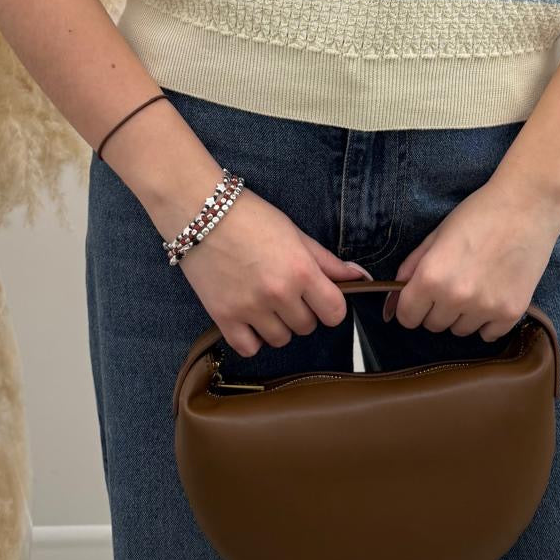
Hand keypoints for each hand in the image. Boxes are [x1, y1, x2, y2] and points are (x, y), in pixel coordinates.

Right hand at [176, 185, 373, 356]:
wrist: (199, 211)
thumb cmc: (250, 216)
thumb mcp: (295, 233)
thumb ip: (327, 261)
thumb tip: (360, 277)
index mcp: (301, 270)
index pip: (335, 312)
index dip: (331, 306)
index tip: (321, 297)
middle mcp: (278, 293)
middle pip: (307, 327)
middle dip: (302, 311)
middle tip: (286, 290)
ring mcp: (250, 308)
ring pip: (281, 339)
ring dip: (277, 325)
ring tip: (265, 300)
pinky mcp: (223, 317)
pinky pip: (249, 348)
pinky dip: (252, 338)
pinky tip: (249, 317)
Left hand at [381, 177, 559, 341]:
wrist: (527, 205)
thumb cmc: (479, 214)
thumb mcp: (436, 235)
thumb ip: (412, 267)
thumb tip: (394, 298)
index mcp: (432, 277)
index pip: (407, 317)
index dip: (411, 306)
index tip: (421, 297)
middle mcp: (456, 298)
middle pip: (434, 326)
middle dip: (437, 308)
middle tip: (453, 283)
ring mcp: (486, 308)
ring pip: (461, 331)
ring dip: (462, 315)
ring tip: (476, 285)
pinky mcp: (512, 312)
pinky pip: (489, 334)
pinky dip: (488, 321)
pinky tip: (493, 295)